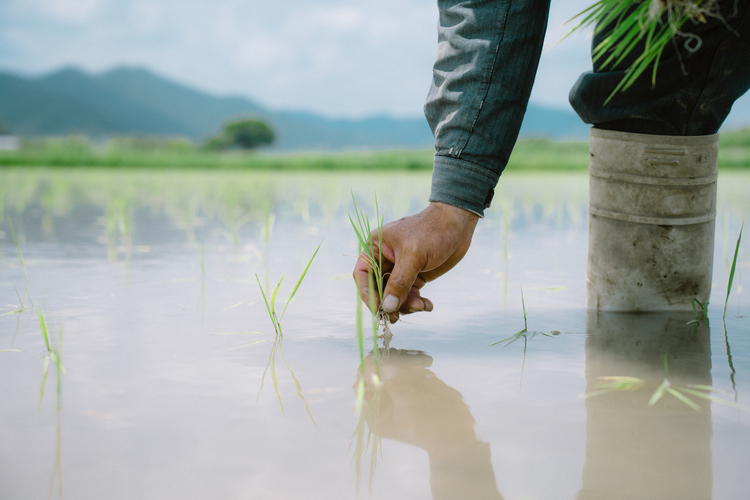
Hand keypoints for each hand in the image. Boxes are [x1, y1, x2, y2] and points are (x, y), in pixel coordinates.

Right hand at [352, 201, 478, 322]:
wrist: (458, 224)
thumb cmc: (432, 231)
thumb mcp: (413, 255)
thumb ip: (399, 282)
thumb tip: (388, 307)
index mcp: (376, 247)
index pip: (363, 275)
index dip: (368, 294)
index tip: (379, 310)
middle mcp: (385, 259)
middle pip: (378, 289)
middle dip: (390, 303)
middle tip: (397, 318)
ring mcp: (400, 269)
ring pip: (395, 296)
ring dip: (406, 305)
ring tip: (421, 306)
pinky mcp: (415, 276)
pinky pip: (409, 295)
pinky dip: (417, 302)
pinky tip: (428, 305)